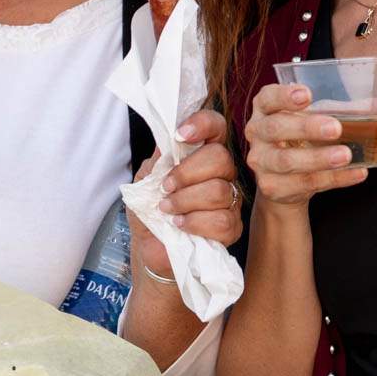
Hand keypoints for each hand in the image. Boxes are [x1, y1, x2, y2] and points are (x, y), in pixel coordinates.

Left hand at [127, 109, 245, 279]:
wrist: (151, 251)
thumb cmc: (150, 214)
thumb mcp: (144, 182)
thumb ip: (157, 161)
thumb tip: (166, 139)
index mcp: (202, 156)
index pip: (215, 127)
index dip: (203, 124)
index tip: (180, 134)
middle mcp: (222, 174)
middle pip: (220, 157)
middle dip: (186, 173)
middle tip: (165, 188)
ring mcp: (230, 200)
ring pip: (218, 190)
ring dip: (185, 201)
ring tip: (167, 210)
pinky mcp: (232, 228)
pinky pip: (221, 220)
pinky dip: (195, 223)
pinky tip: (180, 225)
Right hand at [243, 84, 376, 208]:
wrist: (286, 182)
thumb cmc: (306, 138)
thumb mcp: (324, 118)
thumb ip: (356, 110)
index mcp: (266, 108)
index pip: (268, 97)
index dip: (284, 96)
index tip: (307, 95)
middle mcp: (257, 133)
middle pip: (276, 129)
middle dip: (307, 127)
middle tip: (336, 128)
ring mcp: (261, 162)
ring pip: (287, 161)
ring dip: (319, 158)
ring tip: (346, 155)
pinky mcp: (271, 187)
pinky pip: (304, 184)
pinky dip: (333, 179)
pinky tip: (356, 173)